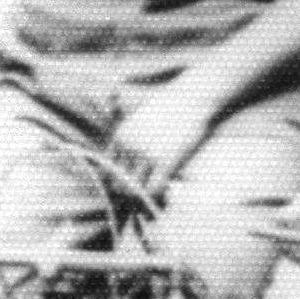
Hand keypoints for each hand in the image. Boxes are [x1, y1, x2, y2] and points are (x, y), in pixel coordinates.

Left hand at [105, 79, 225, 197]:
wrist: (192, 99)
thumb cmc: (170, 107)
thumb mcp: (140, 117)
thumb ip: (130, 136)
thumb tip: (127, 148)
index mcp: (121, 137)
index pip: (107, 169)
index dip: (115, 181)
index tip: (125, 188)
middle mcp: (130, 147)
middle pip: (118, 182)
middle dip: (126, 192)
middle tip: (137, 199)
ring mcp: (147, 155)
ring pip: (134, 188)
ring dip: (141, 197)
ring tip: (149, 200)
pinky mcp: (167, 161)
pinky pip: (153, 188)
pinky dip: (155, 195)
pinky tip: (162, 193)